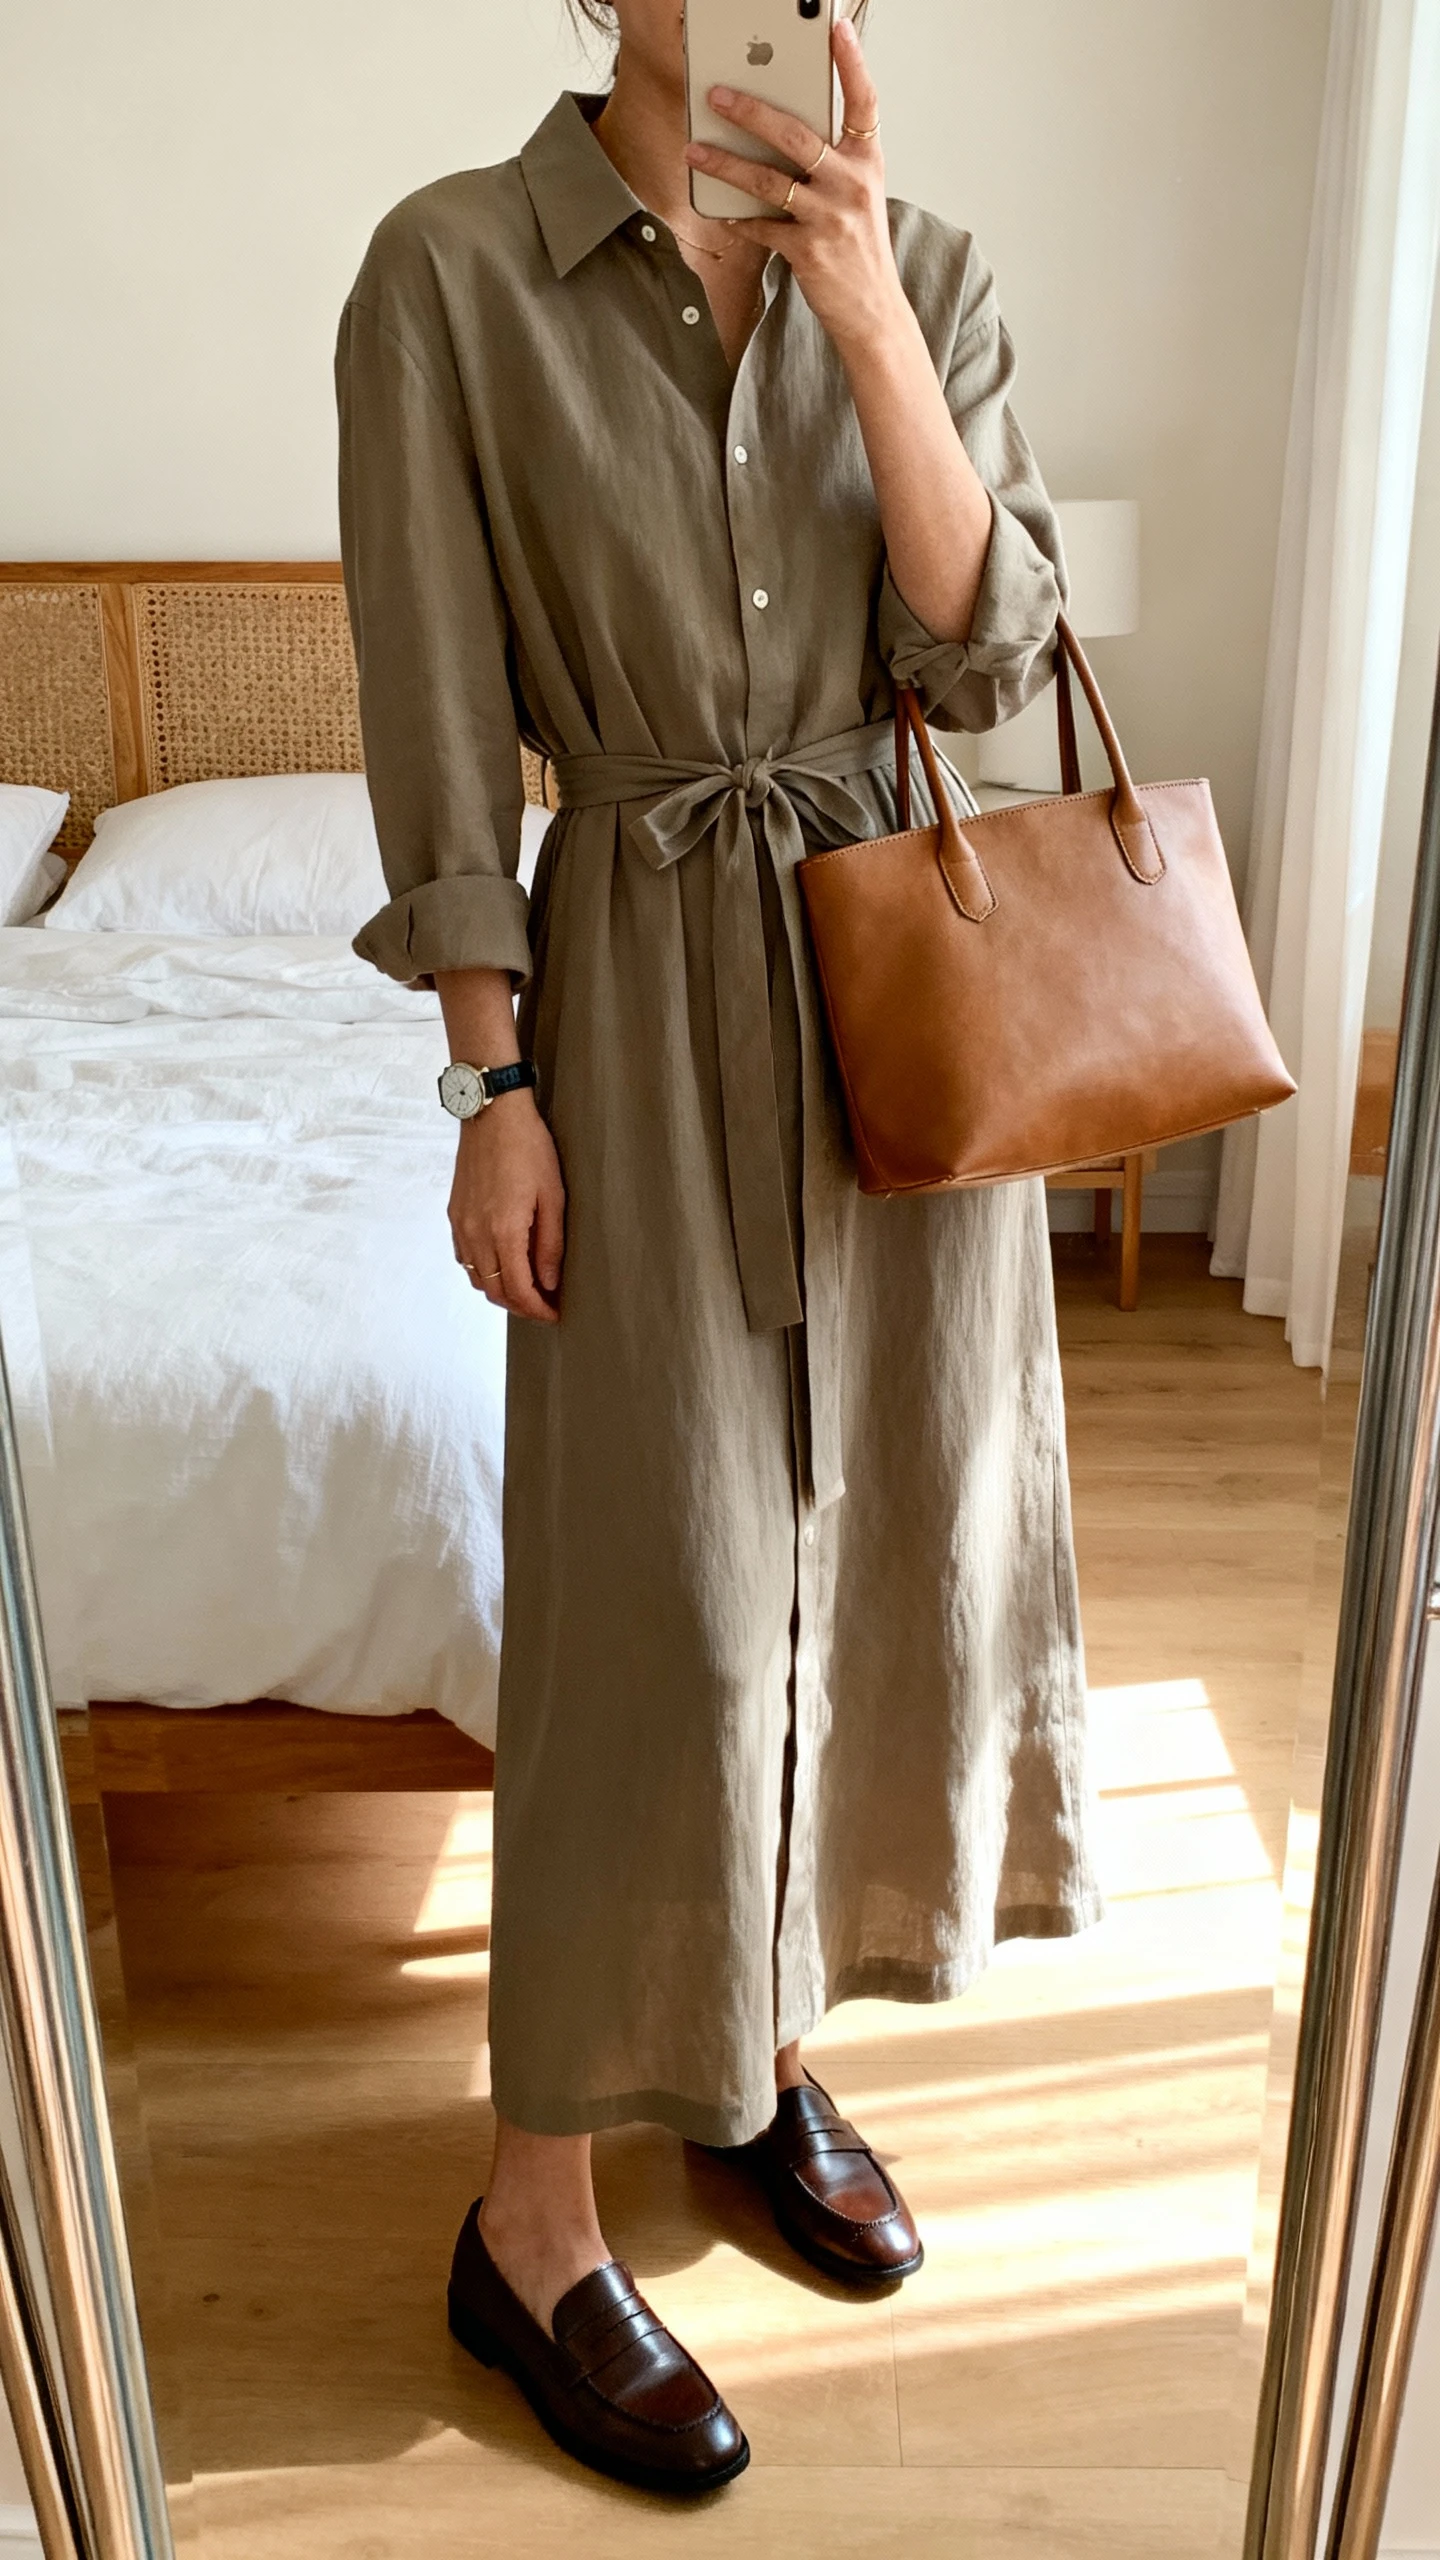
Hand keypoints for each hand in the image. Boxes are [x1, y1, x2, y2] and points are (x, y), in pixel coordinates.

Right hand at [449, 1092, 564, 1323]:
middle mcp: (476, 1234)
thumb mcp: (552, 1196)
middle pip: (494, 1292)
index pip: (518, 1290)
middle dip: (520, 1306)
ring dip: (500, 1290)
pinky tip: (503, 1261)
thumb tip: (550, 1282)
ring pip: (477, 1279)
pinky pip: (465, 1258)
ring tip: (527, 1286)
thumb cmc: (528, 1148)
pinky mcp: (454, 1214)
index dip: (537, 1309)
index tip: (554, 1314)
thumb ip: (550, 1245)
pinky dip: (483, 1271)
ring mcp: (461, 1225)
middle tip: (544, 1304)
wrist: (492, 1115)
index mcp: (504, 1231)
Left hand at [683, 18, 903, 357]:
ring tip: (695, 150)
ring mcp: (830, 218)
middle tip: (716, 94)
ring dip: (725, 163)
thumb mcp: (857, 194)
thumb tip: (776, 132)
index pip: (864, 102)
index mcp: (867, 162)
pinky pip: (761, 226)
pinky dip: (737, 217)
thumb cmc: (859, 247)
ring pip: (768, 180)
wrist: (873, 310)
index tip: (835, 28)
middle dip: (751, 111)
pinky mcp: (808, 251)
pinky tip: (718, 208)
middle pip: (796, 135)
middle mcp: (851, 184)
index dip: (852, 63)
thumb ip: (829, 161)